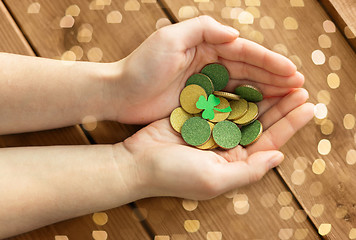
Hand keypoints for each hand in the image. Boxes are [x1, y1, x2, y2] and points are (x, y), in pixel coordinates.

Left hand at [105, 16, 303, 123]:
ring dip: (265, 92)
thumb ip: (202, 29)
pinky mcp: (198, 102)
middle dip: (274, 77)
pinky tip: (262, 111)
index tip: (292, 72)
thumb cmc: (141, 65)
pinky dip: (246, 105)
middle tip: (299, 87)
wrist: (119, 93)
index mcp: (205, 45)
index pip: (244, 53)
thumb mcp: (169, 38)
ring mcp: (205, 83)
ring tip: (289, 98)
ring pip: (241, 87)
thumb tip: (236, 35)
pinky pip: (228, 103)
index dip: (270, 62)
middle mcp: (209, 63)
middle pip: (248, 69)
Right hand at [121, 90, 312, 199]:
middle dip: (281, 105)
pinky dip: (236, 89)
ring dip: (262, 94)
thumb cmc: (175, 175)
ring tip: (280, 78)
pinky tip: (250, 77)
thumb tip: (279, 157)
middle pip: (260, 122)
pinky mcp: (198, 115)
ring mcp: (213, 129)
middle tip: (300, 86)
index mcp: (235, 163)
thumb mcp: (215, 180)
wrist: (137, 162)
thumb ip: (249, 172)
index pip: (269, 142)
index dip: (290, 124)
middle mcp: (227, 146)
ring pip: (244, 109)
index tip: (309, 106)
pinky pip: (223, 100)